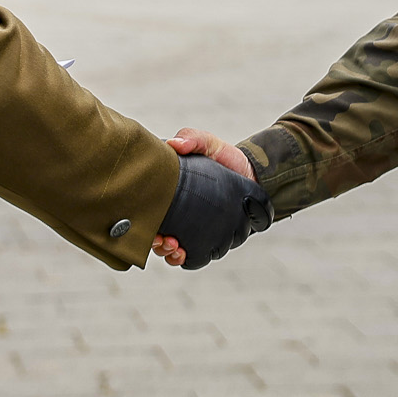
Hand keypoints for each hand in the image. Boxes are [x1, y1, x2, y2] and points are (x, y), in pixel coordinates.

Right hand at [154, 130, 253, 265]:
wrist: (253, 175)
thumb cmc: (226, 158)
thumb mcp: (208, 143)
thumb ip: (193, 139)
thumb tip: (173, 144)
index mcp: (170, 192)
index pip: (148, 207)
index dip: (143, 217)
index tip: (149, 223)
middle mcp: (176, 211)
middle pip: (155, 231)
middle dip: (154, 241)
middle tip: (164, 239)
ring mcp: (189, 226)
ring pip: (168, 247)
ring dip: (166, 252)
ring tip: (175, 248)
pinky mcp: (205, 237)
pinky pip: (190, 253)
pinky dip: (182, 257)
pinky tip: (184, 254)